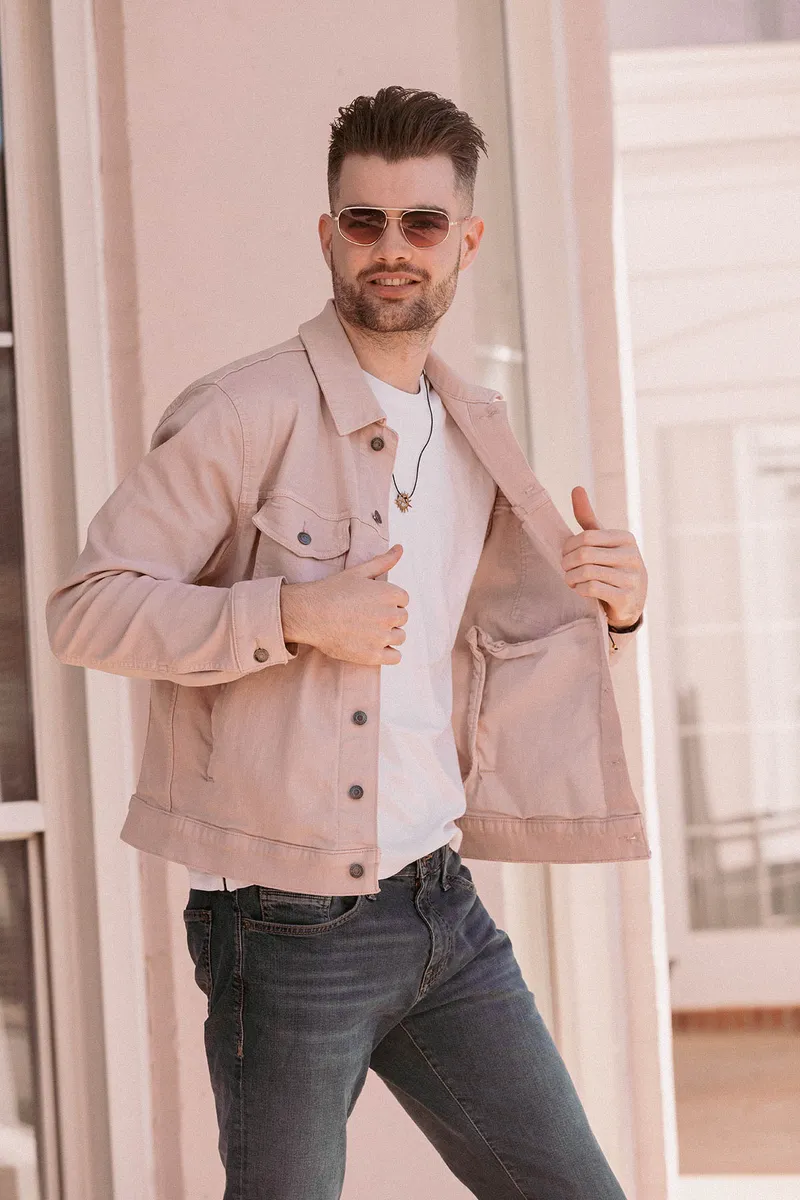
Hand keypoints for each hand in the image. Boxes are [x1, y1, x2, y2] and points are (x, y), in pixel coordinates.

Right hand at [279, 544, 407, 665]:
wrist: (309, 614)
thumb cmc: (332, 591)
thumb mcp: (359, 572)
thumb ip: (383, 561)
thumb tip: (400, 548)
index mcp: (390, 593)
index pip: (403, 599)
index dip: (388, 601)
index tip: (371, 603)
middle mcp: (390, 615)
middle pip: (402, 618)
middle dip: (389, 617)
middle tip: (366, 616)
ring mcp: (382, 636)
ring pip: (400, 637)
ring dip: (389, 635)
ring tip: (367, 630)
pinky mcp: (373, 655)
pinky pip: (395, 657)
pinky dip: (389, 653)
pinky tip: (373, 646)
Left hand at [560, 486, 646, 626]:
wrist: (631, 602)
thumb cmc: (612, 566)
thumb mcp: (602, 541)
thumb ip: (588, 517)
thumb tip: (576, 487)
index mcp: (625, 538)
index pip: (586, 536)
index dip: (569, 546)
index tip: (565, 553)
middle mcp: (632, 556)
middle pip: (584, 555)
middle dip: (567, 563)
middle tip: (564, 568)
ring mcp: (631, 578)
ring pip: (587, 573)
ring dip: (571, 578)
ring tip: (570, 579)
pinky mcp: (626, 598)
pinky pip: (592, 589)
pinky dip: (579, 589)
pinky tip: (579, 589)